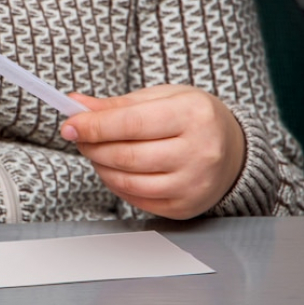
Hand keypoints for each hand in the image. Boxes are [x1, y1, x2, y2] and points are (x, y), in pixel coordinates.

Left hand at [60, 85, 245, 218]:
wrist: (234, 149)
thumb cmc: (193, 117)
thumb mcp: (161, 97)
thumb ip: (118, 104)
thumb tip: (77, 104)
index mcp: (194, 115)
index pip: (132, 123)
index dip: (94, 126)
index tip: (69, 125)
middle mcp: (200, 152)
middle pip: (127, 156)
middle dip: (92, 146)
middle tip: (79, 137)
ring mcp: (194, 184)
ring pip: (128, 181)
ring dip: (100, 166)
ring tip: (97, 152)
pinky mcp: (185, 207)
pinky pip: (136, 200)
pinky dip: (116, 184)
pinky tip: (115, 169)